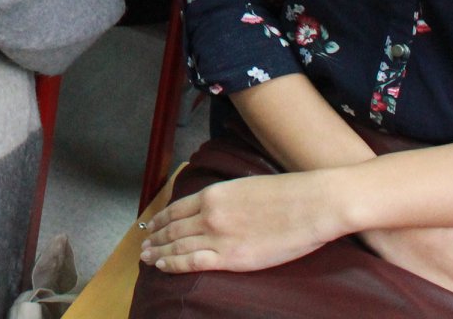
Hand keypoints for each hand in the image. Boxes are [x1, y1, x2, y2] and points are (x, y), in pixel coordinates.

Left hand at [139, 170, 344, 274]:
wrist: (310, 204)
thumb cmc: (287, 194)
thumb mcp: (246, 187)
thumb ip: (226, 198)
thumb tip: (216, 206)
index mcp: (213, 194)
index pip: (176, 209)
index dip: (160, 219)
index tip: (150, 226)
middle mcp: (209, 214)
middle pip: (172, 228)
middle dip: (154, 238)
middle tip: (142, 245)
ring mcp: (218, 236)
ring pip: (177, 245)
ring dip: (158, 252)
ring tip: (146, 257)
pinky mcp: (231, 257)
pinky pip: (192, 262)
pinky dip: (173, 264)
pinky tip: (162, 266)